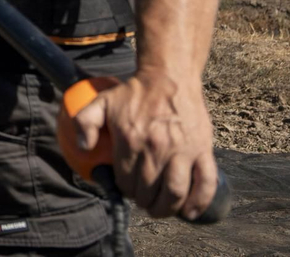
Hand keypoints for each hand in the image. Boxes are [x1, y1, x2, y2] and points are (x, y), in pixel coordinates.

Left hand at [74, 70, 218, 219]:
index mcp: (131, 139)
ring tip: (161, 209)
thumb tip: (82, 148)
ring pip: (175, 192)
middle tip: (144, 201)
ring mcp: (183, 150)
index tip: (128, 190)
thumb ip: (85, 122)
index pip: (126, 181)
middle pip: (149, 190)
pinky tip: (190, 212)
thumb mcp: (101, 102)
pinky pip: (206, 182)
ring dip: (167, 208)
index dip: (125, 190)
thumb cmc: (134, 93)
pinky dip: (199, 202)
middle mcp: (157, 148)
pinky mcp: (203, 149)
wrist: (168, 77)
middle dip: (144, 202)